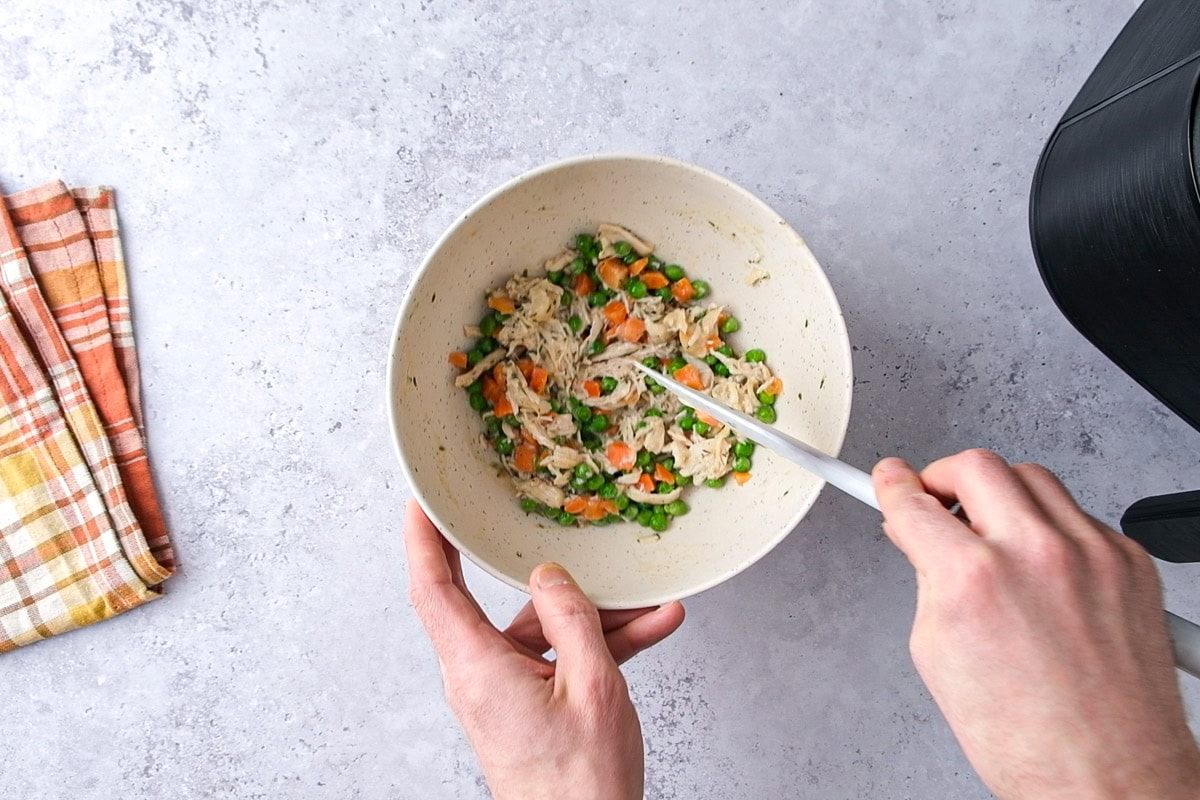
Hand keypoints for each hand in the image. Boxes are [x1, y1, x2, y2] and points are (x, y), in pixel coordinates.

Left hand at [404, 501, 684, 799]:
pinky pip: (554, 659)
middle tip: (506, 516)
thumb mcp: (593, 685)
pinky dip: (596, 645)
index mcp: (479, 668)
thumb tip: (550, 576)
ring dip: (588, 617)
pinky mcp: (524, 707)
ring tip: (641, 604)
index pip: (432, 588)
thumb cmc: (581, 785)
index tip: (421, 501)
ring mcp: (501, 693)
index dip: (422, 539)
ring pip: (536, 631)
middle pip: (486, 602)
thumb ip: (570, 619)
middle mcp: (479, 678)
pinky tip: (646, 630)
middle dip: (513, 563)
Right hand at [873, 450, 1199, 799]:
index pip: (915, 501)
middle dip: (943, 477)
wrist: (1109, 779)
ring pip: (1033, 478)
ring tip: (991, 531)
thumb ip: (927, 580)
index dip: (892, 484)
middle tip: (935, 498)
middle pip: (975, 465)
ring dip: (1001, 495)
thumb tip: (921, 539)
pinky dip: (1052, 529)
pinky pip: (1080, 516)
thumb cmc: (1027, 740)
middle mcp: (1036, 554)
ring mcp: (1091, 554)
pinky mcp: (1130, 564)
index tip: (890, 477)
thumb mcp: (938, 655)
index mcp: (973, 579)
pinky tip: (1041, 565)